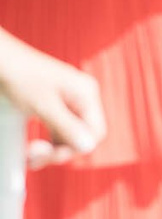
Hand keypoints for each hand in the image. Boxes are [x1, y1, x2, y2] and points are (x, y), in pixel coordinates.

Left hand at [0, 32, 103, 167]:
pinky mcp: (57, 106)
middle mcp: (83, 98)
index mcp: (86, 94)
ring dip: (52, 149)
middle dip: (60, 150)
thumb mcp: (44, 105)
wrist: (2, 61)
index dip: (75, 148)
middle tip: (35, 157)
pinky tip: (34, 149)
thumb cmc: (21, 76)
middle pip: (83, 136)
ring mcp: (70, 102)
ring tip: (31, 156)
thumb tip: (89, 147)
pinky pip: (60, 130)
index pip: (95, 132)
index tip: (50, 155)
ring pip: (70, 136)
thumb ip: (67, 126)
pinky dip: (48, 142)